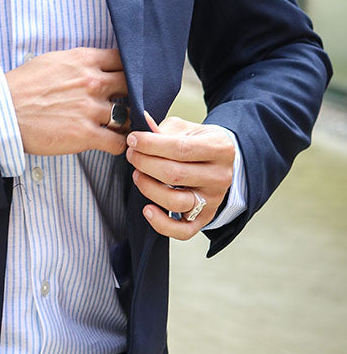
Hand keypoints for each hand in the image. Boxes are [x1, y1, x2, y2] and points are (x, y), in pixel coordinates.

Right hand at [5, 47, 128, 155]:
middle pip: (130, 86)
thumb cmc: (22, 86)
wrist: (3, 111)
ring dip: (125, 122)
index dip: (126, 69)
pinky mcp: (86, 135)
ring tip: (118, 126)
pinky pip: (118, 142)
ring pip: (128, 115)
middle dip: (129, 94)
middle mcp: (92, 82)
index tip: (124, 78)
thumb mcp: (52, 61)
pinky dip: (119, 144)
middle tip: (123, 103)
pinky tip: (111, 142)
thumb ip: (78, 63)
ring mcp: (91, 109)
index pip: (123, 60)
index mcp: (84, 60)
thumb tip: (92, 66)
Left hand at [125, 111, 234, 239]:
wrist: (219, 163)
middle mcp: (220, 176)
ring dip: (148, 188)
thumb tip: (141, 123)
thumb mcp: (185, 129)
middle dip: (145, 164)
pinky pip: (183, 230)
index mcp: (220, 148)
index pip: (180, 149)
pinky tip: (147, 209)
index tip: (133, 140)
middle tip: (132, 155)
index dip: (151, 145)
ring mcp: (214, 200)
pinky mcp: (205, 218)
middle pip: (175, 174)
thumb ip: (163, 129)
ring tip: (137, 175)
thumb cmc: (197, 143)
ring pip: (176, 201)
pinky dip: (162, 223)